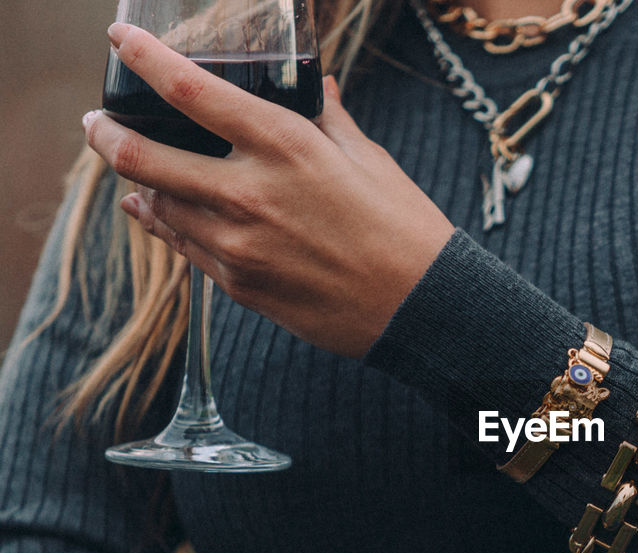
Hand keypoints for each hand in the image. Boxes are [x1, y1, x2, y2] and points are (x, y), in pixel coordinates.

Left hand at [83, 23, 452, 358]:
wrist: (422, 309)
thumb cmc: (405, 228)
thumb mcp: (369, 159)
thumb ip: (329, 119)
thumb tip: (317, 87)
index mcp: (285, 145)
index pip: (188, 89)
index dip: (141, 57)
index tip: (120, 39)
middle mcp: (249, 192)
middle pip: (139, 155)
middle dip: (104, 132)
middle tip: (97, 123)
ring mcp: (238, 245)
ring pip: (156, 205)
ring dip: (140, 183)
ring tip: (139, 169)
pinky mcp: (240, 285)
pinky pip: (183, 247)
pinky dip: (165, 223)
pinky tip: (158, 211)